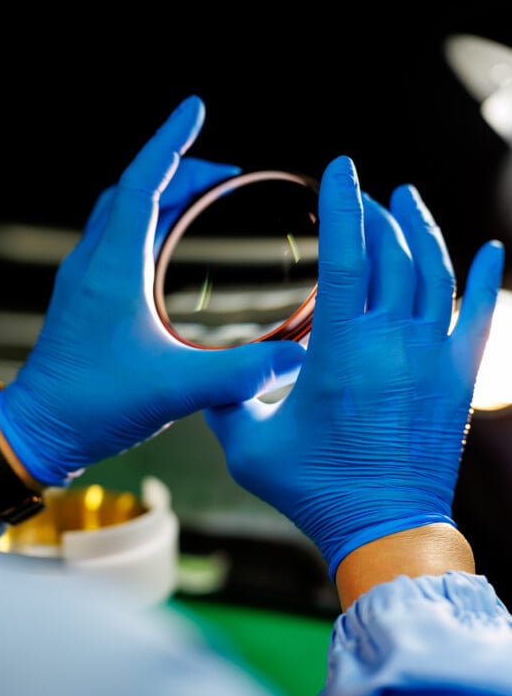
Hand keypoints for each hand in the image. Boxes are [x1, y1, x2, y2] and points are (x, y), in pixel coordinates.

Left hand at [0, 96, 304, 484]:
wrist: (40, 428)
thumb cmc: (94, 405)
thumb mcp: (175, 390)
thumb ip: (239, 373)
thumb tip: (297, 359)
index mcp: (113, 268)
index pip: (142, 183)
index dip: (171, 141)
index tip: (194, 107)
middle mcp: (94, 262)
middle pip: (135, 189)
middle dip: (181, 168)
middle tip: (229, 175)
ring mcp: (86, 277)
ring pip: (124, 211)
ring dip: (164, 193)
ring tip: (207, 197)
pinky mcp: (86, 295)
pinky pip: (119, 236)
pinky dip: (150, 221)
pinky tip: (173, 243)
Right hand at [204, 155, 503, 578]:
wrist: (384, 528)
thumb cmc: (313, 490)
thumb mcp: (249, 446)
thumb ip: (225, 401)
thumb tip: (211, 375)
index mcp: (339, 350)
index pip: (345, 255)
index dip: (342, 205)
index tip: (340, 167)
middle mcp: (392, 343)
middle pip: (391, 253)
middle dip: (375, 213)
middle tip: (362, 194)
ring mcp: (431, 358)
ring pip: (435, 273)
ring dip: (421, 229)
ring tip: (407, 199)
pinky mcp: (457, 378)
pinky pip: (479, 315)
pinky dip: (486, 277)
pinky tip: (492, 247)